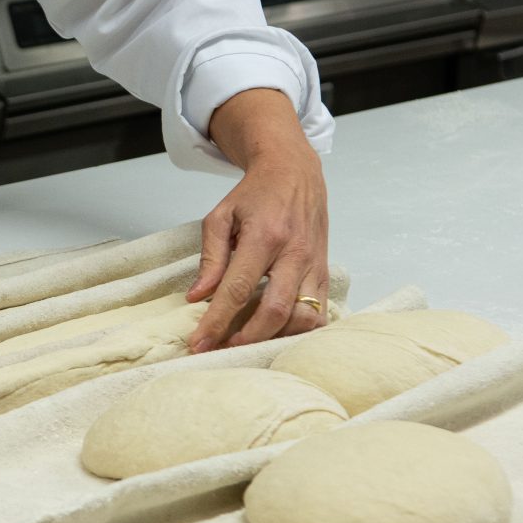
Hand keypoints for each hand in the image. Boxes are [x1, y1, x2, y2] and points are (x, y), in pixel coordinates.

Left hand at [185, 88, 329, 351]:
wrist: (295, 172)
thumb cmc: (254, 194)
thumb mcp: (220, 217)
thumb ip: (210, 258)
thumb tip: (197, 297)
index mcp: (264, 237)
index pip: (237, 289)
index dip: (216, 321)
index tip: (198, 343)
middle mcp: (294, 253)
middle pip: (275, 310)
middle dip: (246, 337)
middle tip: (221, 351)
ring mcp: (315, 264)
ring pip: (303, 317)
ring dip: (275, 337)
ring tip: (247, 343)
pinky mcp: (326, 272)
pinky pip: (319, 313)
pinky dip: (299, 331)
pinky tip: (276, 335)